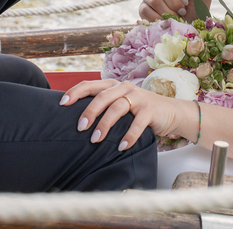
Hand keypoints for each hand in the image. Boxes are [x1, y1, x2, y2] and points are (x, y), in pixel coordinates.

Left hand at [59, 80, 191, 150]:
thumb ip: (104, 108)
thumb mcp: (120, 106)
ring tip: (96, 140)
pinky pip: (137, 123)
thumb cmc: (139, 111)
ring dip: (105, 124)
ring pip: (117, 108)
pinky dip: (128, 136)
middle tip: (80, 128)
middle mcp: (125, 88)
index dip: (75, 92)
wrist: (170, 112)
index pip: (91, 85)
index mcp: (114, 86)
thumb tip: (76, 122)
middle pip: (102, 96)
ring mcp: (139, 97)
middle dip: (89, 112)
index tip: (62, 104)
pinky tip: (121, 147)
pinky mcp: (150, 109)